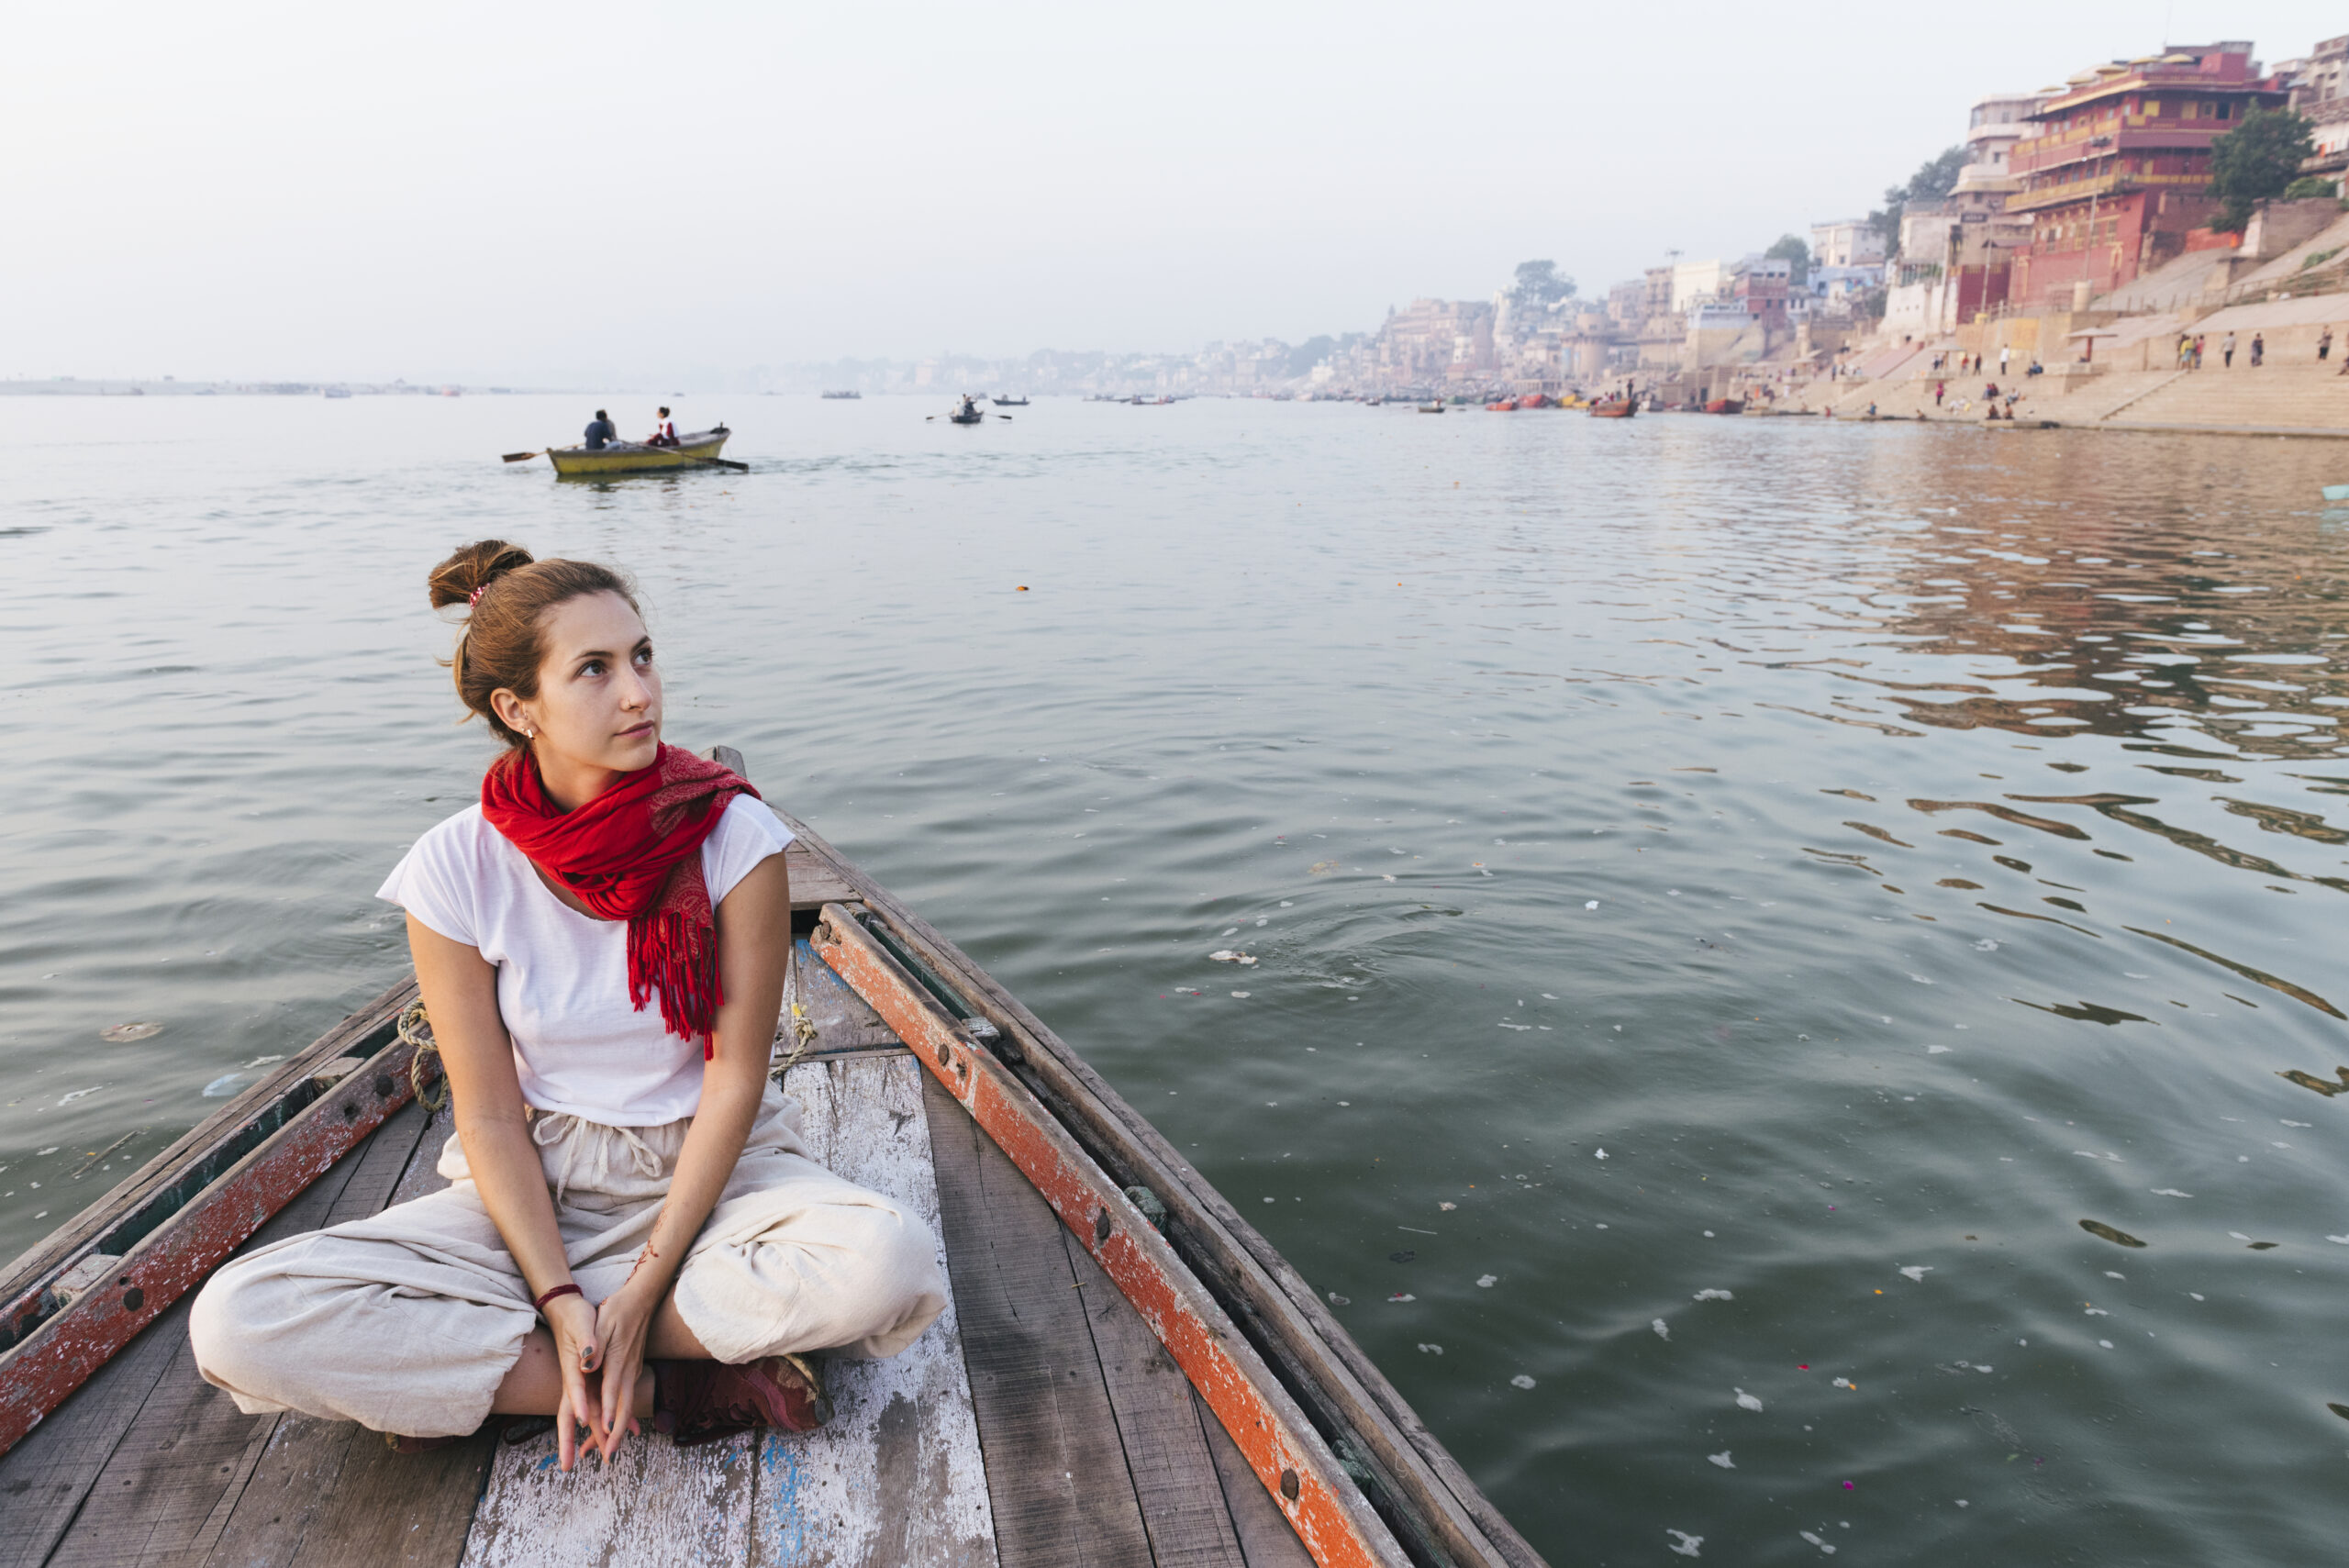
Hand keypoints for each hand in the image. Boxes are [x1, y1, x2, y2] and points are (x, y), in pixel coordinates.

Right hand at [544, 1292, 607, 1470]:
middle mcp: (576, 1380)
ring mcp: (582, 1383)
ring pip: (588, 1414)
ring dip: (594, 1435)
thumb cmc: (576, 1316)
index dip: (580, 1406)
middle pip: (573, 1413)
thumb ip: (586, 1341)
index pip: (574, 1391)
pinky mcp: (590, 1381)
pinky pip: (598, 1406)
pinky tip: (618, 1432)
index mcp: (573, 1368)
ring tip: (602, 1456)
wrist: (567, 1309)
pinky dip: (607, 1420)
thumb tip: (587, 1359)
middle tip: (568, 1466)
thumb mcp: (582, 1323)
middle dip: (570, 1441)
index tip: (584, 1423)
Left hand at [591, 1275, 659, 1462]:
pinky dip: (622, 1417)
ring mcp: (633, 1371)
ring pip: (627, 1406)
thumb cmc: (618, 1309)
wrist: (642, 1299)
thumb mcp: (603, 1323)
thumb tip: (587, 1366)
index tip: (605, 1432)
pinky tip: (618, 1428)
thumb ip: (595, 1346)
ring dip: (619, 1430)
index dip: (609, 1411)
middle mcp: (628, 1370)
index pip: (613, 1390)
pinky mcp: (632, 1370)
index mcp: (618, 1360)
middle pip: (625, 1407)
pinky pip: (628, 1399)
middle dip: (617, 1433)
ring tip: (609, 1451)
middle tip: (609, 1456)